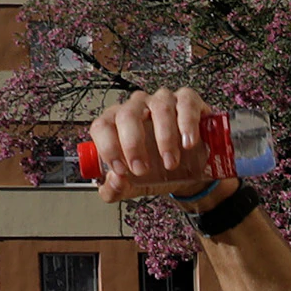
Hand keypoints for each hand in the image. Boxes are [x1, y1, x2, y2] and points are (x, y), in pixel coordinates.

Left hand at [87, 88, 219, 203]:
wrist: (186, 172)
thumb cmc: (155, 171)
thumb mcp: (133, 186)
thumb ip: (114, 189)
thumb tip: (115, 181)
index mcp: (116, 123)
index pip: (102, 126)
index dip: (108, 148)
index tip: (121, 170)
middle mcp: (137, 107)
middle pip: (127, 115)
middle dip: (133, 144)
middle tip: (142, 169)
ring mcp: (162, 101)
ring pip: (159, 108)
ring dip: (165, 138)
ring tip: (170, 163)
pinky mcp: (187, 101)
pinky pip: (186, 103)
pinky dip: (187, 123)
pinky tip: (187, 142)